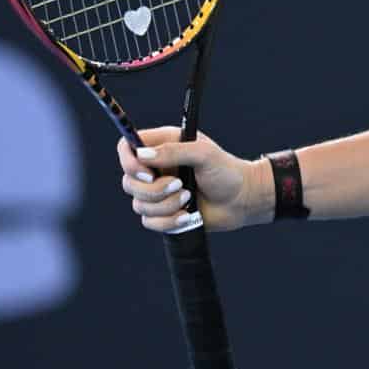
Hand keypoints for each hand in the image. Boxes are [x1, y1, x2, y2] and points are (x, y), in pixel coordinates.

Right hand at [115, 128, 264, 233]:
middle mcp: (155, 169)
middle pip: (128, 182)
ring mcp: (157, 192)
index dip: (129, 162)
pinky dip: (169, 221)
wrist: (242, 200)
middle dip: (154, 190)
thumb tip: (143, 155)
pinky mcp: (162, 213)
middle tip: (180, 185)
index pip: (126, 148)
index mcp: (162, 146)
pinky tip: (188, 216)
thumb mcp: (204, 154)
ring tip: (189, 198)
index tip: (147, 173)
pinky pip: (149, 222)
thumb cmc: (226, 172)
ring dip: (166, 205)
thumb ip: (174, 151)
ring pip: (138, 205)